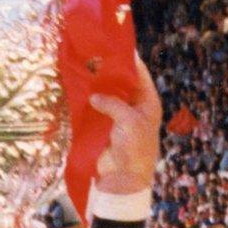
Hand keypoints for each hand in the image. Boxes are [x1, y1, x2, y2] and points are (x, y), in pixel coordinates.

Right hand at [87, 54, 162, 196]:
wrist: (124, 180)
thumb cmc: (135, 148)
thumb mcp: (129, 121)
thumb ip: (113, 104)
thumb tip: (94, 97)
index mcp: (148, 103)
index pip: (140, 75)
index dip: (129, 61)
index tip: (117, 46)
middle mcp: (134, 107)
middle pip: (122, 83)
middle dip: (110, 72)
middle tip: (95, 55)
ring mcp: (117, 117)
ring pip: (107, 96)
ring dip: (97, 86)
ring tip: (85, 69)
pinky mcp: (103, 128)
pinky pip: (96, 110)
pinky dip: (88, 101)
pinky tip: (79, 90)